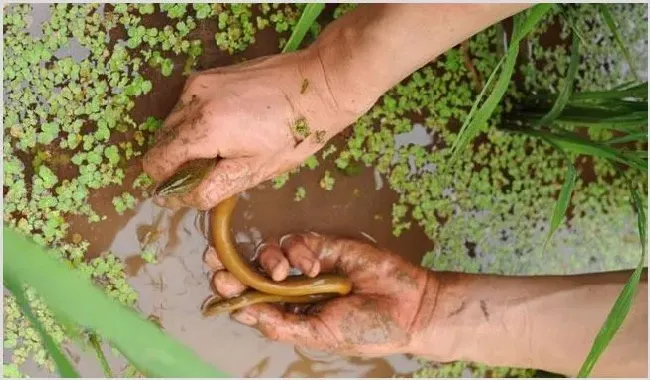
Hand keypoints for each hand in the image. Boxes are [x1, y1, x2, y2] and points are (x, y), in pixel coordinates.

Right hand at [142, 48, 372, 209]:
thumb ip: (210, 187)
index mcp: (203, 128)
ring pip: (172, 124)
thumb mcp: (254, 171)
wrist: (318, 85)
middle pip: (161, 142)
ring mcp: (198, 83)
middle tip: (214, 170)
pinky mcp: (208, 75)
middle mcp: (192, 100)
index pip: (156, 162)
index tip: (190, 188)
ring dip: (187, 142)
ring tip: (224, 148)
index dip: (167, 182)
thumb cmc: (293, 134)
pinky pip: (186, 106)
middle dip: (178, 162)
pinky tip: (227, 128)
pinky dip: (196, 123)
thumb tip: (177, 199)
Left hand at [203, 232, 439, 357]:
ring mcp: (308, 265)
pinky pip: (297, 241)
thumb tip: (245, 313)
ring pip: (270, 253)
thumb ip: (284, 324)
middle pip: (252, 272)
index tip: (218, 284)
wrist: (408, 306)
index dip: (232, 292)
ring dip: (267, 260)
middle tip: (214, 260)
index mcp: (290, 314)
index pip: (251, 301)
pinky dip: (299, 251)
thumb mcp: (321, 335)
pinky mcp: (324, 245)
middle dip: (232, 265)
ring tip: (281, 273)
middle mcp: (293, 289)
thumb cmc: (366, 329)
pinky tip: (314, 265)